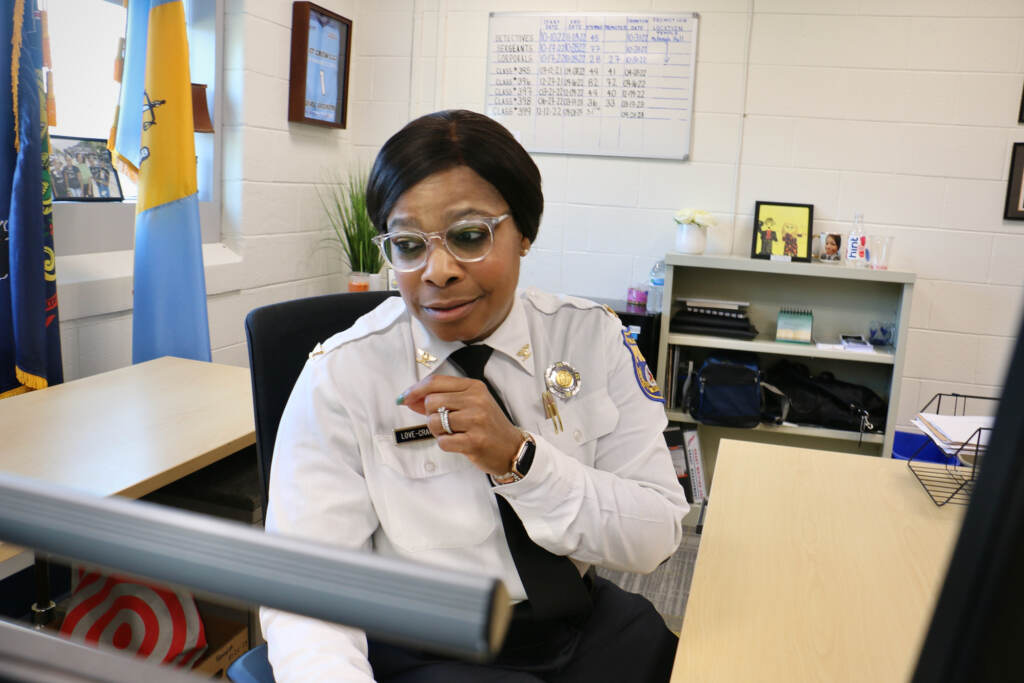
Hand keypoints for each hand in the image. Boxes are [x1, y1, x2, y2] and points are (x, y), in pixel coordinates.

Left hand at [399, 375, 522, 476]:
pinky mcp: (474, 441)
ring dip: (437, 431)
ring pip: (434, 421)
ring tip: (453, 433)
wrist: (512, 448)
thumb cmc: (487, 425)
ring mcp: (476, 420)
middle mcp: (476, 400)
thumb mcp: (470, 404)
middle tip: (443, 422)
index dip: (415, 390)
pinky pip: (443, 441)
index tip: (404, 398)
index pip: (435, 381)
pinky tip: (458, 443)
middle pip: (431, 401)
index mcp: (473, 387)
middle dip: (429, 414)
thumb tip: (409, 399)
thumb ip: (442, 399)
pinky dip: (445, 443)